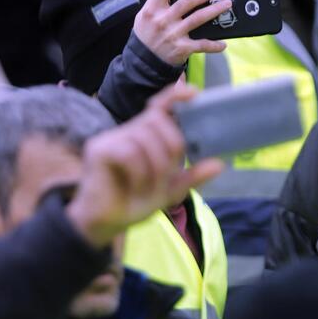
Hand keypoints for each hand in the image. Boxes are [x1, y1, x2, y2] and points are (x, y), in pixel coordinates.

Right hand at [67, 85, 224, 247]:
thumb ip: (192, 176)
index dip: (174, 96)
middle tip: (170, 174)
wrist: (105, 225)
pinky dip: (139, 172)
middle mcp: (128, 131)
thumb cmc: (134, 202)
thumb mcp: (170, 190)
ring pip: (145, 137)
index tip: (194, 94)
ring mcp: (111, 138)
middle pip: (157, 120)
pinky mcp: (98, 150)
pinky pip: (129, 151)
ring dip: (156, 166)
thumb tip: (219, 164)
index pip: (159, 106)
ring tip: (151, 188)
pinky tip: (136, 187)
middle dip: (172, 147)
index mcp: (144, 135)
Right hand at [134, 0, 230, 65]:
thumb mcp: (142, 17)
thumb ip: (153, 3)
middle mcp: (164, 20)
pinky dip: (214, 45)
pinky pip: (202, 45)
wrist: (143, 63)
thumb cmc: (145, 36)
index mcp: (153, 9)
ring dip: (215, 10)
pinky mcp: (182, 49)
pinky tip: (223, 44)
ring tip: (227, 4)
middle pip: (189, 0)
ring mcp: (174, 34)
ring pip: (199, 18)